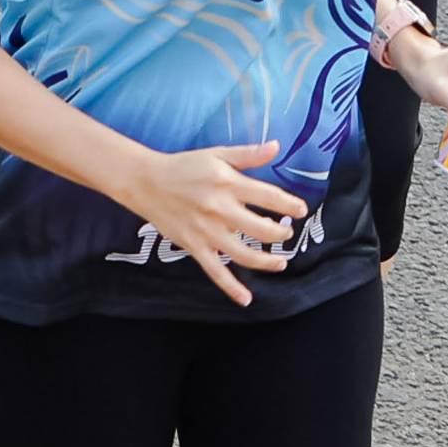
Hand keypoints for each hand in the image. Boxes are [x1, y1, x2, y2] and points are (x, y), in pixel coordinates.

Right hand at [137, 140, 306, 308]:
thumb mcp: (217, 154)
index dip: (290, 205)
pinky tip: (246, 299)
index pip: (269, 197)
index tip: (301, 210)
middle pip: (261, 229)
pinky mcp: (194, 246)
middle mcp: (220, 209)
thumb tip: (277, 147)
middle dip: (281, 234)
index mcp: (228, 183)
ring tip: (281, 263)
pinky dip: (231, 288)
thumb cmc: (184, 166)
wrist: (146, 182)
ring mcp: (207, 231)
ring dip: (267, 262)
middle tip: (286, 234)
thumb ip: (248, 154)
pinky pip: (215, 272)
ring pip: (243, 254)